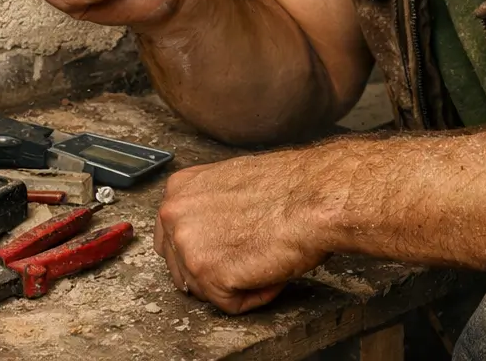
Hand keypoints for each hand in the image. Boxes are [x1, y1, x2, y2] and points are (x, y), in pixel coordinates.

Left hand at [154, 152, 331, 313]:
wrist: (313, 196)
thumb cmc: (288, 188)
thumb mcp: (232, 183)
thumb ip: (209, 205)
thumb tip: (211, 230)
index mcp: (179, 189)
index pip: (172, 237)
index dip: (204, 250)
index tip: (225, 251)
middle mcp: (174, 215)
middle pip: (183, 266)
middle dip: (215, 270)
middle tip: (249, 258)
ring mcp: (188, 245)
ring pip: (204, 288)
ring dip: (236, 282)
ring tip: (265, 258)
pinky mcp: (208, 273)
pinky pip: (230, 304)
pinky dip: (255, 296)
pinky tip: (271, 271)